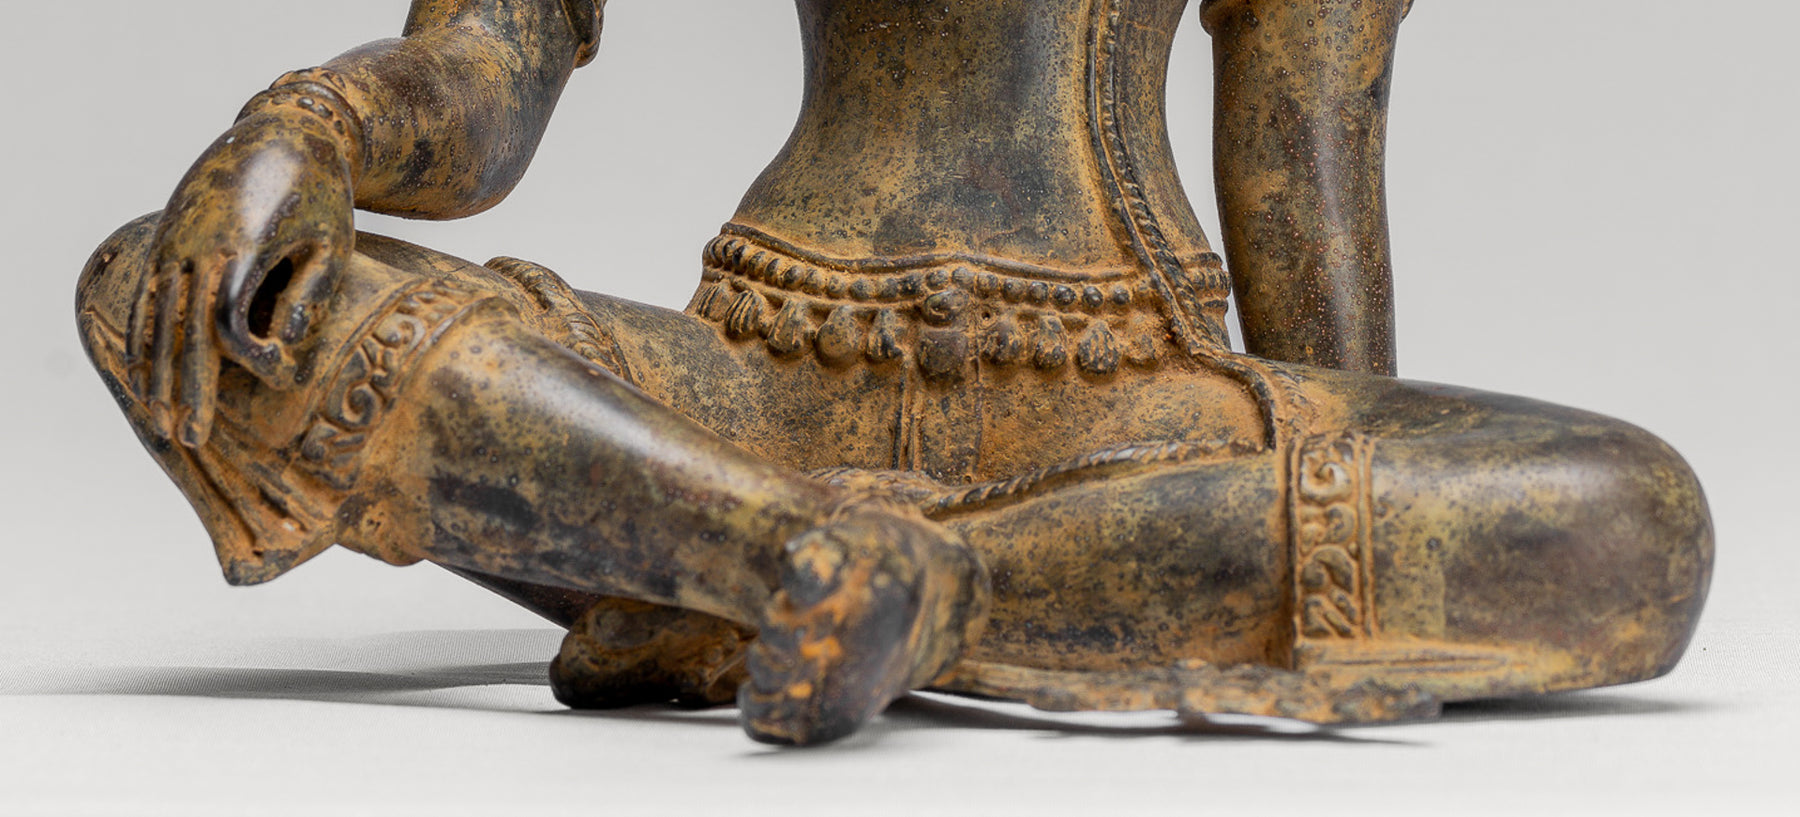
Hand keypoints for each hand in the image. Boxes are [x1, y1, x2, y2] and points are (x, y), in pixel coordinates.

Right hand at [129, 105, 355, 447]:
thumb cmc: (322, 194)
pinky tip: (141, 370)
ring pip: (156, 319)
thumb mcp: (334, 244)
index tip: (281, 378)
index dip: (249, 359)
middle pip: (183, 333)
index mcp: (240, 249)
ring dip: (156, 373)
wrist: (284, 131)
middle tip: (191, 439)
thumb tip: (284, 353)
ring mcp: (173, 241)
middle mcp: (195, 247)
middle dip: (186, 389)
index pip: (227, 324)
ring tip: (160, 420)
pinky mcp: (167, 238)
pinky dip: (142, 336)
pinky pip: (147, 295)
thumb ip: (309, 298)